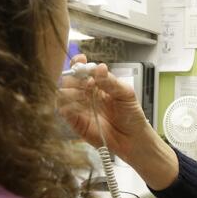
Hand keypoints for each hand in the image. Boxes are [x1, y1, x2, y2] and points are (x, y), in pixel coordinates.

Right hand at [57, 56, 177, 187]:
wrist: (133, 138)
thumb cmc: (131, 115)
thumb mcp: (125, 94)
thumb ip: (111, 81)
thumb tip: (100, 67)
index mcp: (96, 83)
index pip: (81, 69)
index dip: (78, 63)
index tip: (81, 59)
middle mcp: (85, 94)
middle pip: (69, 80)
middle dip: (74, 77)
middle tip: (86, 81)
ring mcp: (79, 107)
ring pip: (63, 94)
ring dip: (71, 90)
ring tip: (85, 93)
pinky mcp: (76, 122)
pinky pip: (64, 112)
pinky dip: (68, 105)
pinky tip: (80, 104)